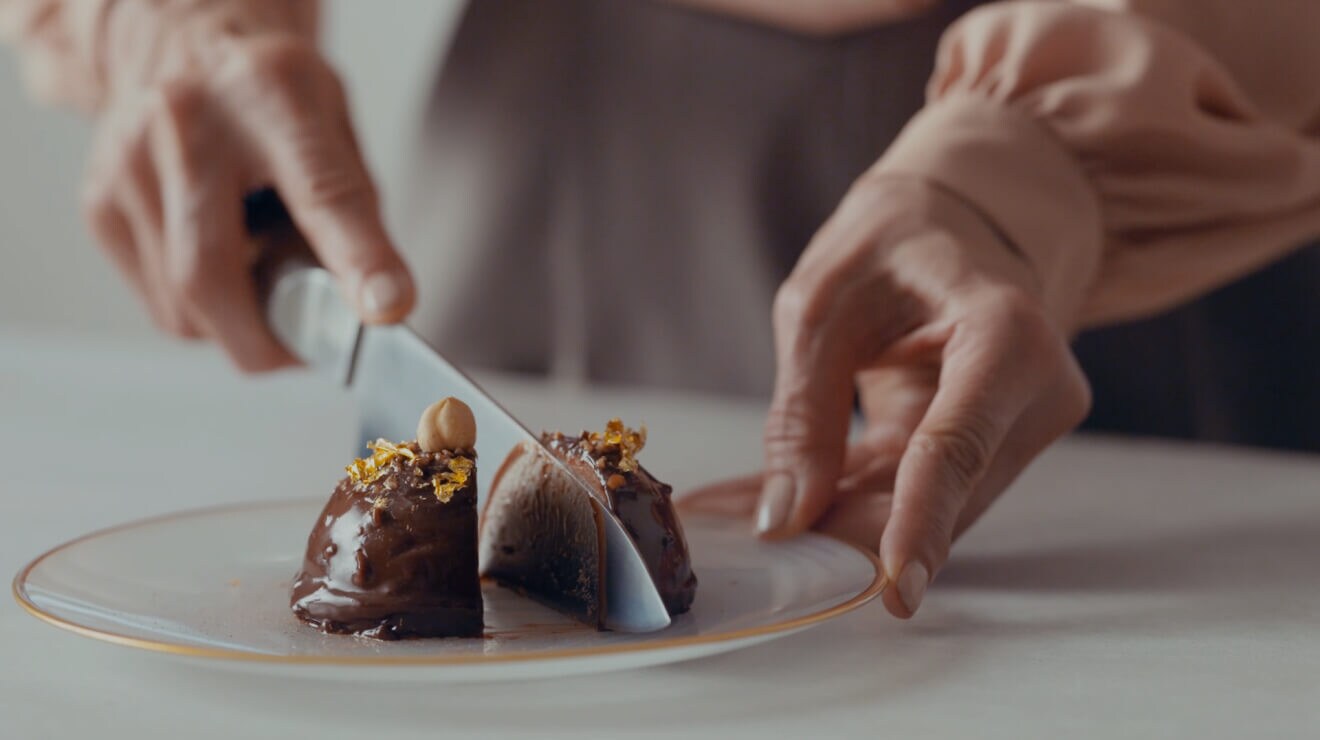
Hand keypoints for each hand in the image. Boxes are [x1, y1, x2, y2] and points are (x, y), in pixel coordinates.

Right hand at [81, 27, 411, 370]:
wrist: (185, 47)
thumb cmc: (270, 95)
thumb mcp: (334, 122)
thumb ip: (357, 208)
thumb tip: (378, 301)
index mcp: (270, 95)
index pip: (319, 191)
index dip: (356, 258)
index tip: (386, 306)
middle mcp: (184, 124)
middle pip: (211, 274)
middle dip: (266, 338)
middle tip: (306, 347)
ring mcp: (128, 165)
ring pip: (181, 306)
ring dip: (236, 325)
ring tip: (265, 282)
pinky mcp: (99, 206)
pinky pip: (160, 302)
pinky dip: (203, 311)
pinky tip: (224, 264)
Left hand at [681, 176, 1090, 617]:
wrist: (956, 225)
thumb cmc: (894, 241)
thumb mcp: (822, 306)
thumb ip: (804, 412)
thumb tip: (785, 518)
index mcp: (1006, 334)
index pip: (958, 446)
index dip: (919, 521)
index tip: (894, 590)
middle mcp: (1033, 393)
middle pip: (936, 494)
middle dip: (844, 532)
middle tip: (750, 553)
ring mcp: (1014, 429)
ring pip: (919, 508)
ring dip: (832, 523)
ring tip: (732, 521)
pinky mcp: (981, 451)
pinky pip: (906, 494)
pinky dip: (840, 503)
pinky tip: (767, 509)